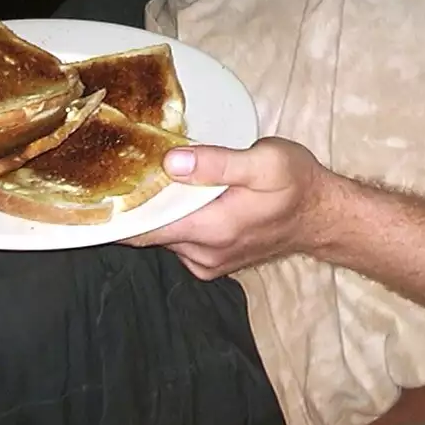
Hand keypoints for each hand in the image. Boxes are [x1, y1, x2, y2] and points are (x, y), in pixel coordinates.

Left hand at [123, 137, 335, 278]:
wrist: (323, 216)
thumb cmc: (297, 184)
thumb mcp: (265, 162)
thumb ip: (217, 162)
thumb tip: (171, 162)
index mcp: (211, 230)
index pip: (145, 229)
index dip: (119, 210)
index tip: (100, 185)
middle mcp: (203, 254)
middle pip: (150, 233)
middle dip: (138, 205)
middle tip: (127, 169)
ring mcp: (207, 263)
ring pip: (164, 238)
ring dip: (159, 213)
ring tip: (154, 179)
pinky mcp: (213, 263)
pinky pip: (179, 243)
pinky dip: (175, 222)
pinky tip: (182, 198)